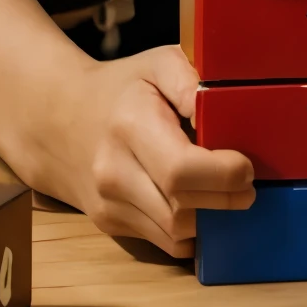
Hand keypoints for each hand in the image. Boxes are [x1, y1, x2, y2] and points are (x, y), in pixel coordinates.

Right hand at [43, 45, 253, 257]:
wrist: (59, 119)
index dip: (223, 175)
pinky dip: (189, 231)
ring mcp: (109, 204)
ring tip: (224, 193)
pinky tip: (199, 207)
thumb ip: (190, 79)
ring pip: (175, 234)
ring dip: (210, 219)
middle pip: (182, 210)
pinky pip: (164, 243)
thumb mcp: (156, 64)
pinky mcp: (110, 225)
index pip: (181, 170)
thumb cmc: (121, 88)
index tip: (246, 166)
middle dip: (226, 200)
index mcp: (130, 126)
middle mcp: (114, 172)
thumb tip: (218, 108)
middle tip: (247, 185)